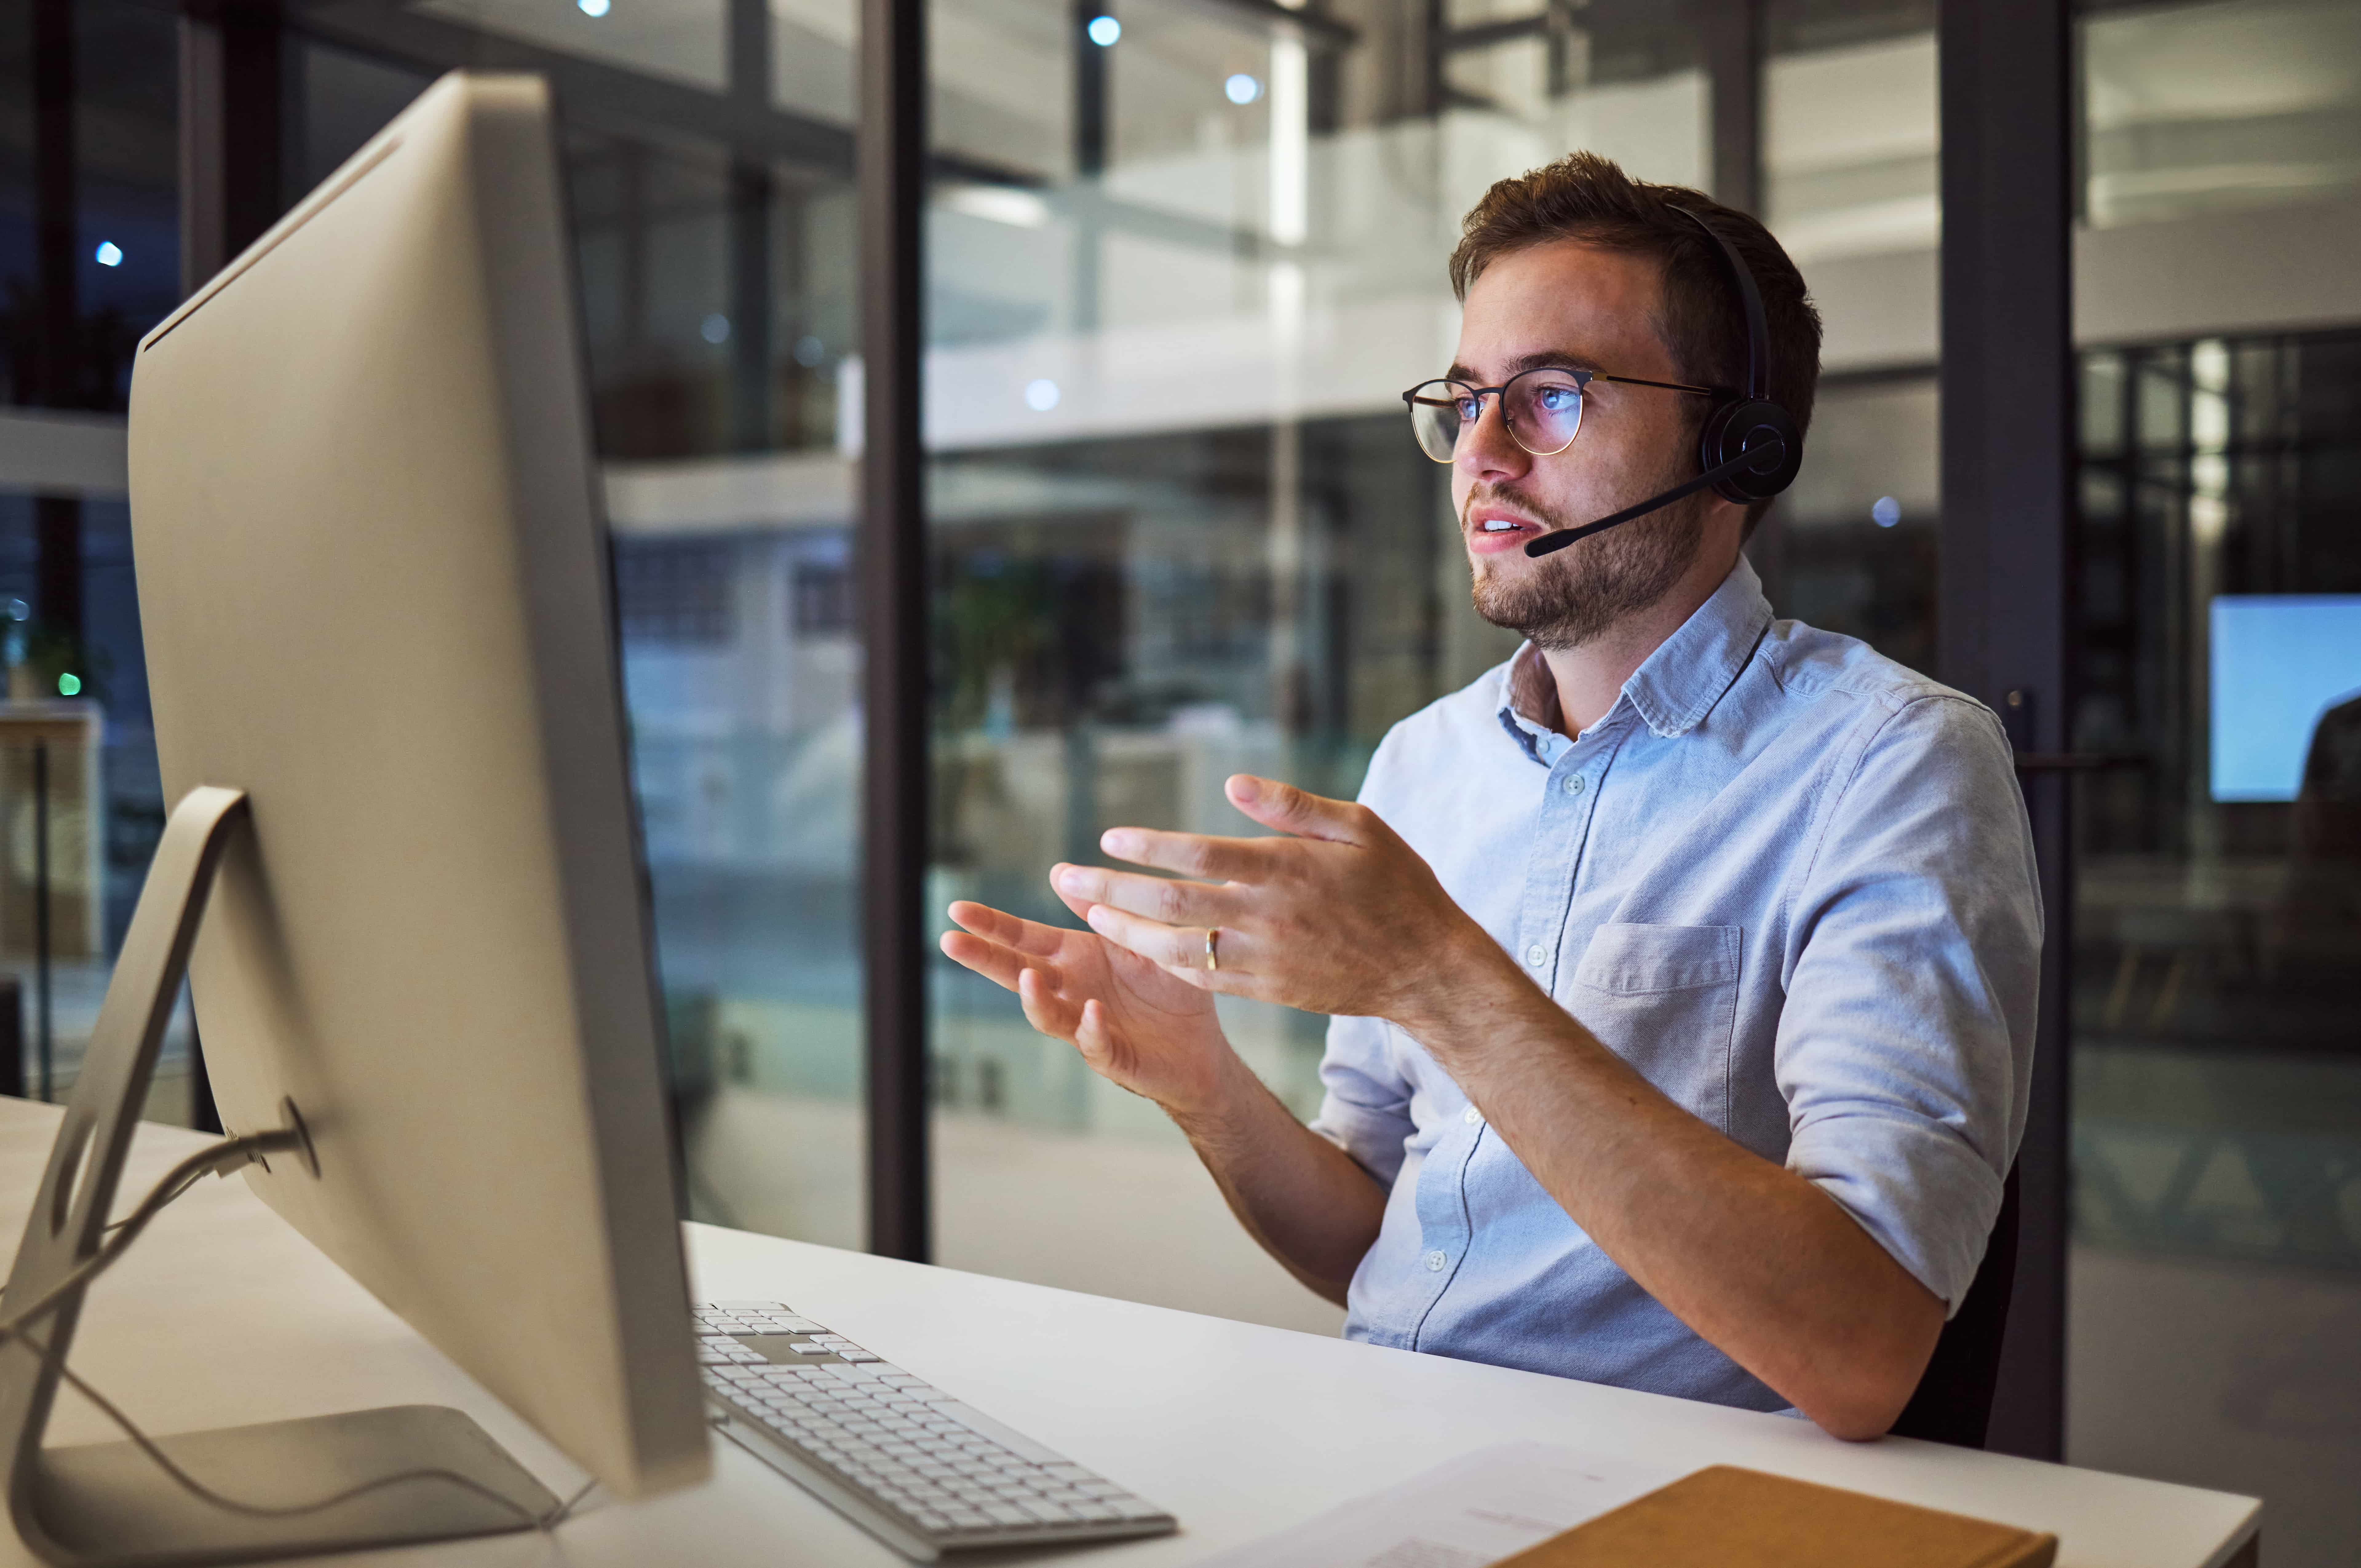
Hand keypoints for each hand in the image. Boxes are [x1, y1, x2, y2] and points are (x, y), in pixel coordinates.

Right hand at [939, 885, 1233, 1114]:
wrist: (1204, 1045)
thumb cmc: (1168, 987)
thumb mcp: (1137, 936)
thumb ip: (1101, 908)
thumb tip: (1058, 870)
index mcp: (1075, 959)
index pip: (1024, 939)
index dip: (991, 925)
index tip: (957, 909)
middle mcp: (1072, 991)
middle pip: (1018, 973)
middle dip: (984, 958)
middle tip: (950, 940)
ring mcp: (1086, 1026)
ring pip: (1047, 1015)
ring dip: (1033, 998)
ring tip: (1028, 977)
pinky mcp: (1113, 1056)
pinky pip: (1095, 1044)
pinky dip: (1090, 1029)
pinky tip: (1092, 1012)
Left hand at [1051, 775, 1509, 1028]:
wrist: (1424, 966)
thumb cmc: (1394, 883)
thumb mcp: (1358, 826)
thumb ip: (1292, 805)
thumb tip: (1232, 784)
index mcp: (1286, 868)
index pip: (1201, 855)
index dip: (1150, 847)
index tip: (1109, 837)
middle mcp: (1268, 915)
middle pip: (1173, 905)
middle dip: (1112, 891)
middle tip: (1064, 879)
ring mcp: (1265, 958)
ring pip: (1178, 948)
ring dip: (1126, 932)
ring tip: (1087, 916)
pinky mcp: (1268, 989)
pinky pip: (1204, 979)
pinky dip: (1165, 964)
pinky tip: (1136, 949)